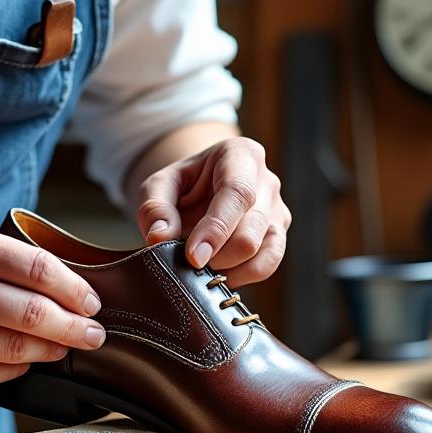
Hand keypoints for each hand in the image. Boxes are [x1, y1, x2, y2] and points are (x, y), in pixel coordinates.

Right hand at [0, 221, 104, 387]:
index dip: (75, 290)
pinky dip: (18, 368)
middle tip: (95, 334)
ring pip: (17, 349)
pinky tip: (28, 361)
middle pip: (35, 314)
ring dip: (52, 351)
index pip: (39, 270)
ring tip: (66, 348)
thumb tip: (66, 282)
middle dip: (75, 328)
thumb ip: (3, 255)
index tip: (92, 302)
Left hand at [135, 136, 289, 285]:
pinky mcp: (276, 236)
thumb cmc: (184, 184)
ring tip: (202, 271)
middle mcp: (266, 182)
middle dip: (219, 256)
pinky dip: (242, 277)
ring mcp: (276, 211)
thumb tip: (159, 238)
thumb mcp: (160, 185)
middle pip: (252, 228)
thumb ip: (155, 208)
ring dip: (231, 269)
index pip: (237, 192)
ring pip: (265, 250)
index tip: (194, 257)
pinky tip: (218, 277)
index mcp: (241, 155)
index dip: (216, 228)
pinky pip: (268, 264)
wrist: (202, 189)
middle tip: (190, 265)